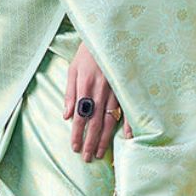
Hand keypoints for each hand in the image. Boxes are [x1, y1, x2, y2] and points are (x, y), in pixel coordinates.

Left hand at [63, 43, 131, 160]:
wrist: (108, 37)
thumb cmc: (88, 53)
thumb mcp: (73, 69)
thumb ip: (70, 93)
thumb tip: (67, 116)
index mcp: (85, 87)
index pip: (80, 117)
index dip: (77, 134)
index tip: (75, 148)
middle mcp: (101, 92)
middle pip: (95, 123)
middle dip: (90, 143)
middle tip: (88, 158)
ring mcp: (116, 92)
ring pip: (110, 121)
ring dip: (105, 139)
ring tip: (101, 153)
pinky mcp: (126, 90)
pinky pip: (128, 111)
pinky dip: (128, 125)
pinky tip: (126, 139)